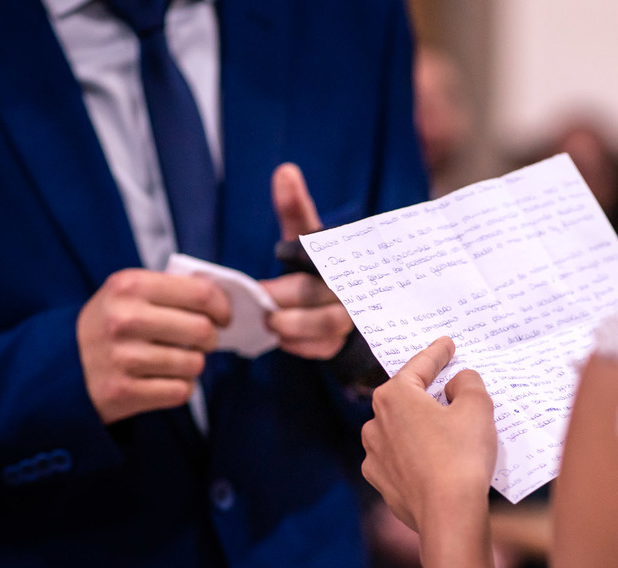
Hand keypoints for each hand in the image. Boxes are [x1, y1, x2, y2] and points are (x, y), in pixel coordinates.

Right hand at [77, 268, 230, 424]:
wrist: (60, 366)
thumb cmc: (109, 325)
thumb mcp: (127, 293)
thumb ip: (171, 290)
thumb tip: (224, 299)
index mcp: (130, 286)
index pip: (201, 294)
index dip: (222, 308)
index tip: (222, 318)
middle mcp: (124, 319)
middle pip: (202, 330)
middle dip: (210, 339)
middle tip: (201, 342)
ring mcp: (122, 357)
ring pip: (194, 364)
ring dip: (193, 366)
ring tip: (176, 362)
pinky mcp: (123, 392)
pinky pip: (180, 391)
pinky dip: (180, 388)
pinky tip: (164, 381)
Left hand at [261, 162, 352, 359]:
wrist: (357, 314)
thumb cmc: (321, 271)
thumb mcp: (307, 241)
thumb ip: (295, 210)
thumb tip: (285, 170)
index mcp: (339, 252)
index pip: (317, 238)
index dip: (299, 238)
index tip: (278, 249)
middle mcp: (351, 283)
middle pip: (317, 289)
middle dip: (284, 297)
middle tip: (259, 300)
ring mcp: (354, 315)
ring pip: (329, 322)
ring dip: (294, 324)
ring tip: (271, 323)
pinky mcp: (350, 343)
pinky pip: (327, 348)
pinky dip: (302, 346)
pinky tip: (284, 340)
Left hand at [361, 337, 497, 532]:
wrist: (448, 515)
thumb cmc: (461, 457)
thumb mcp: (477, 407)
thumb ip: (467, 383)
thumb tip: (456, 383)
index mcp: (394, 396)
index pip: (419, 366)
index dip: (437, 353)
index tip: (446, 344)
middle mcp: (375, 423)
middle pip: (406, 398)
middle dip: (428, 393)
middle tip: (450, 387)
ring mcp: (375, 456)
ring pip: (400, 430)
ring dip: (420, 426)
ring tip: (448, 431)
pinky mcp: (382, 483)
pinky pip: (401, 459)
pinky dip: (416, 454)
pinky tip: (436, 460)